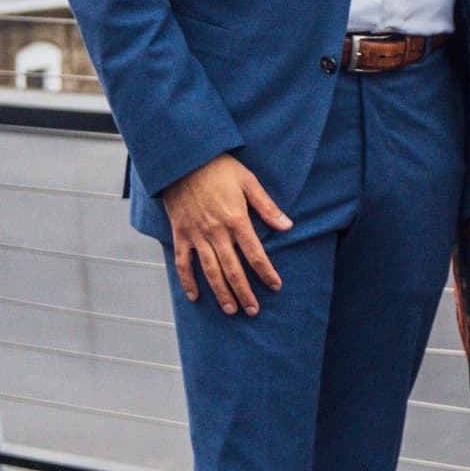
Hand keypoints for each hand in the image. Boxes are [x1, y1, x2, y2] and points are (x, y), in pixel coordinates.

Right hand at [162, 153, 290, 314]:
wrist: (184, 160)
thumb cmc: (220, 168)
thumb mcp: (249, 182)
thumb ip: (267, 207)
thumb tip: (288, 226)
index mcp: (236, 220)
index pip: (255, 254)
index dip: (266, 272)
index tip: (275, 286)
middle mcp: (216, 232)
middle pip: (233, 269)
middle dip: (244, 292)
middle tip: (253, 310)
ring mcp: (196, 234)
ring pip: (210, 270)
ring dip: (221, 292)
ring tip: (230, 310)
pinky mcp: (181, 233)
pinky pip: (183, 262)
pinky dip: (188, 281)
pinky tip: (196, 296)